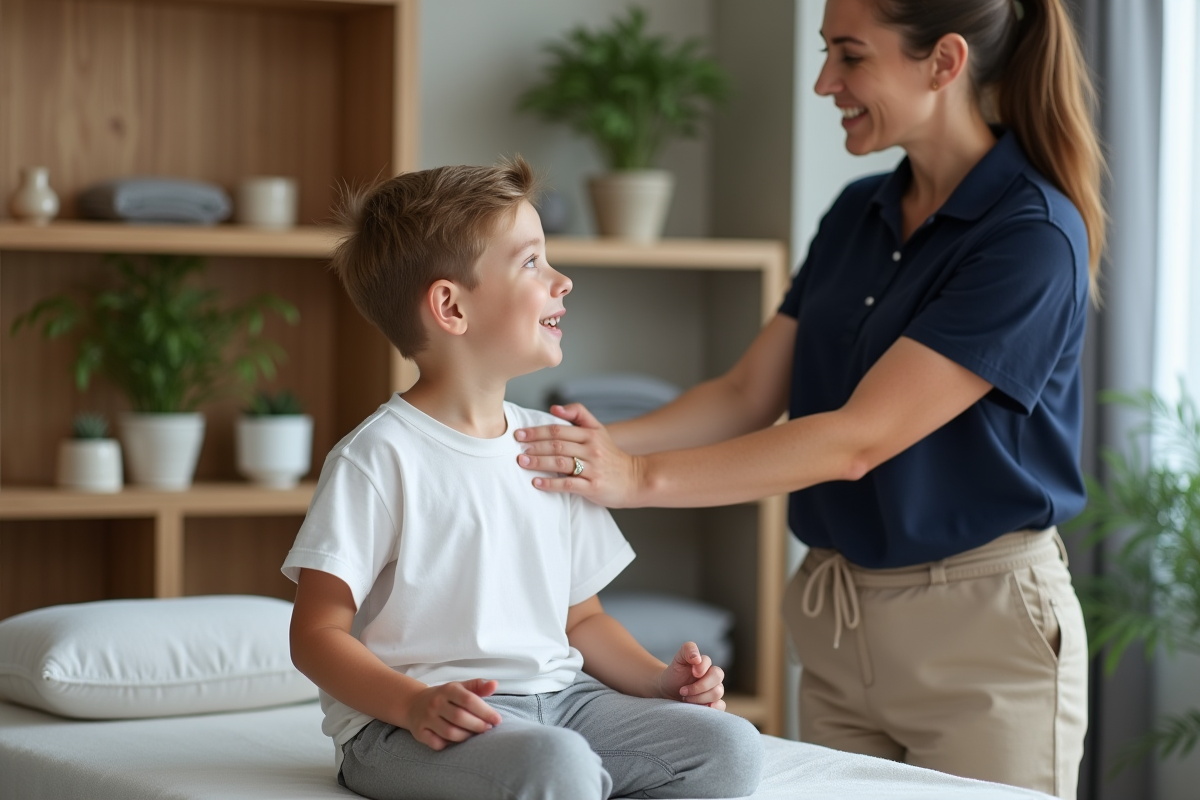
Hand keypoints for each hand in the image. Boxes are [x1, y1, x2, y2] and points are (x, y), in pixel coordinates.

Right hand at [402, 679, 502, 750]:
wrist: (413, 703)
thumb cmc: (444, 697)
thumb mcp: (459, 688)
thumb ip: (478, 686)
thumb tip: (494, 684)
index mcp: (448, 689)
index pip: (469, 700)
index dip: (486, 712)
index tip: (497, 720)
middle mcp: (436, 703)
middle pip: (460, 718)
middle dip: (478, 726)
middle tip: (488, 729)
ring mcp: (426, 718)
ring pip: (450, 733)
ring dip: (466, 737)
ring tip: (474, 735)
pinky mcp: (419, 732)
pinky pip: (437, 744)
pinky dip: (449, 745)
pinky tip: (456, 741)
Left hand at [515, 403, 643, 507]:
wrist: (635, 479)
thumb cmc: (612, 456)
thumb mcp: (599, 430)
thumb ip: (578, 415)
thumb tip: (553, 408)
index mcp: (590, 434)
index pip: (558, 430)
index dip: (537, 431)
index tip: (519, 434)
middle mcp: (592, 449)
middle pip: (557, 445)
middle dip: (534, 447)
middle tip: (517, 449)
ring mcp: (593, 468)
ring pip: (561, 462)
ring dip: (539, 462)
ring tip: (522, 462)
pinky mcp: (593, 486)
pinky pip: (568, 484)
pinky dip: (551, 483)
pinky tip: (537, 483)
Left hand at [658, 642, 725, 709]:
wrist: (669, 692)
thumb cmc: (675, 674)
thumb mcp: (678, 659)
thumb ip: (687, 650)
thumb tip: (697, 658)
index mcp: (704, 664)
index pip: (709, 662)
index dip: (701, 667)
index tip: (692, 672)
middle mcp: (712, 677)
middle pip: (717, 677)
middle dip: (699, 685)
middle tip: (683, 691)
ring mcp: (714, 690)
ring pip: (718, 692)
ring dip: (699, 697)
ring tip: (685, 699)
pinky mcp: (713, 704)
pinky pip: (721, 705)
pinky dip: (713, 707)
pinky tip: (700, 707)